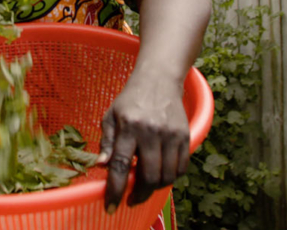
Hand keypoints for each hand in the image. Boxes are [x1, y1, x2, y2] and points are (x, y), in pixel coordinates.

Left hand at [97, 74, 189, 212]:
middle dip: (139, 195)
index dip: (116, 190)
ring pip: (167, 176)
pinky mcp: (185, 136)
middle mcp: (151, 132)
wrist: (159, 79)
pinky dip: (171, 178)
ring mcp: (171, 134)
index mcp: (129, 127)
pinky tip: (161, 174)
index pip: (121, 165)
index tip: (111, 206)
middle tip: (132, 199)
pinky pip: (181, 168)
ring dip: (155, 188)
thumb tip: (101, 165)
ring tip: (145, 186)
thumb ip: (107, 142)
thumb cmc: (131, 100)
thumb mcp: (111, 116)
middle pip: (149, 176)